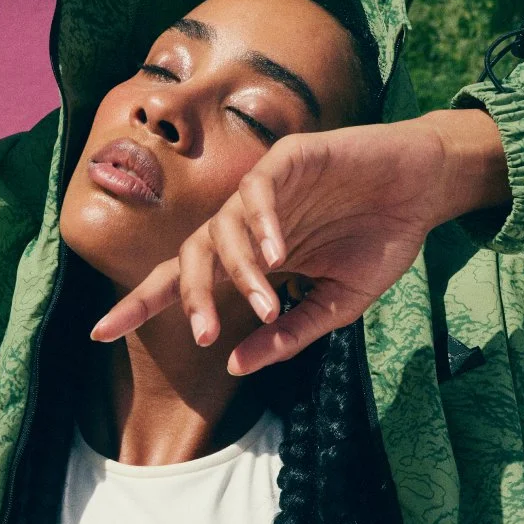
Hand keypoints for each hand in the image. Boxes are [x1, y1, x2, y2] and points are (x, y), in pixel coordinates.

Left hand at [89, 110, 510, 374]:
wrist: (424, 190)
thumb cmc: (379, 243)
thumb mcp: (334, 304)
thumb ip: (286, 333)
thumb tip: (234, 365)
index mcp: (251, 257)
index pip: (184, 280)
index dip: (141, 303)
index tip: (99, 332)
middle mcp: (247, 223)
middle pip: (190, 255)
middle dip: (189, 295)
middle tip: (204, 334)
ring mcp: (265, 189)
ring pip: (223, 227)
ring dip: (240, 269)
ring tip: (267, 300)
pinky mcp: (288, 158)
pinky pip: (257, 190)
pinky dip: (261, 221)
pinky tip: (279, 252)